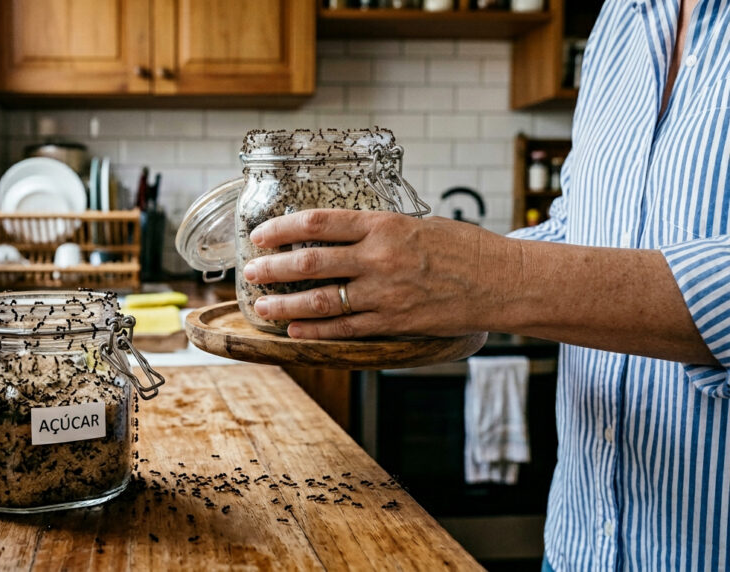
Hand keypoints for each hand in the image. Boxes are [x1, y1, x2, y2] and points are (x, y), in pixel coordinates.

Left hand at [243, 209, 509, 338]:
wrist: (503, 282)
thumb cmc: (465, 248)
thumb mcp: (418, 224)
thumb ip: (379, 231)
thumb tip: (343, 236)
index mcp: (384, 225)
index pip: (320, 223)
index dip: (283, 228)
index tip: (261, 233)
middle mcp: (378, 258)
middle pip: (310, 263)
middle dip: (272, 268)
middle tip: (251, 272)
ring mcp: (384, 293)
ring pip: (320, 301)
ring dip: (284, 305)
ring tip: (261, 307)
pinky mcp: (393, 322)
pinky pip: (344, 329)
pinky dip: (315, 331)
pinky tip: (294, 331)